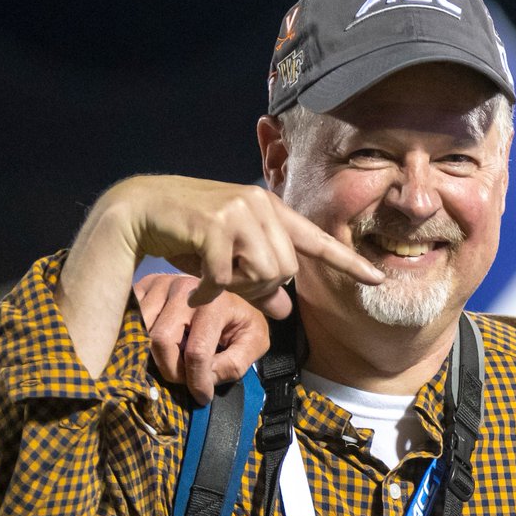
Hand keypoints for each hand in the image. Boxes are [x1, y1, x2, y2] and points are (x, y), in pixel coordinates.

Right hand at [109, 174, 383, 317]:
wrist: (138, 210)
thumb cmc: (187, 235)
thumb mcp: (230, 260)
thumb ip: (259, 282)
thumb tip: (284, 311)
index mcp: (270, 210)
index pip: (317, 241)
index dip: (348, 262)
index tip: (377, 278)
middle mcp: (260, 204)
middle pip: (286, 271)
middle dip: (260, 288)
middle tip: (231, 283)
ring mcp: (238, 210)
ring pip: (265, 274)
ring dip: (239, 288)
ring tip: (214, 278)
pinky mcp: (215, 224)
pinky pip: (228, 276)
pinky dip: (211, 290)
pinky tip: (197, 286)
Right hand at [137, 273, 270, 402]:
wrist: (233, 288)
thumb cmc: (242, 320)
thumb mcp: (254, 342)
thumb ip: (234, 364)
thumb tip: (203, 380)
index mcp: (214, 302)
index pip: (197, 351)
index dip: (197, 381)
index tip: (201, 396)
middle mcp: (183, 288)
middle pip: (161, 341)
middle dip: (171, 370)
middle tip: (185, 380)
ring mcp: (160, 284)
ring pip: (140, 331)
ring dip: (154, 356)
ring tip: (174, 363)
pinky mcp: (143, 285)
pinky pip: (129, 317)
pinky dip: (137, 337)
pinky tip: (155, 348)